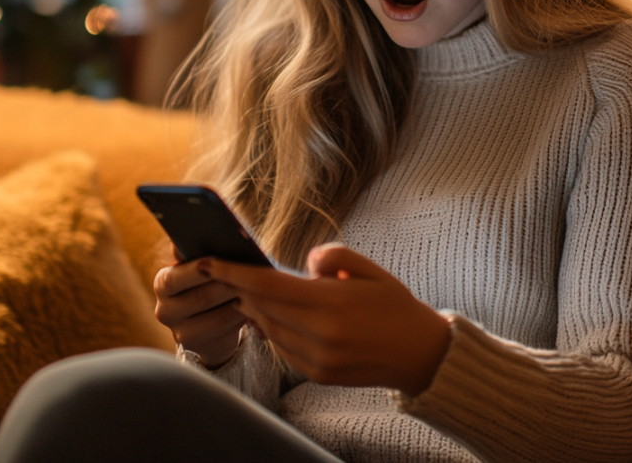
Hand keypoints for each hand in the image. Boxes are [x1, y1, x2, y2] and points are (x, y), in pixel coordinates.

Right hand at [153, 249, 246, 368]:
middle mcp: (164, 310)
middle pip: (200, 298)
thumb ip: (202, 252)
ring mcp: (180, 333)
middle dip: (227, 285)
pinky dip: (242, 318)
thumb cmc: (210, 282)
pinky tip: (254, 307)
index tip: (216, 259)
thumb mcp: (204, 267)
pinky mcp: (199, 348)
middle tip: (249, 275)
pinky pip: (226, 332)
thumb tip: (207, 238)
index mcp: (163, 283)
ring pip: (217, 317)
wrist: (211, 323)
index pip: (175, 278)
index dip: (197, 270)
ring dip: (239, 302)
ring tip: (256, 290)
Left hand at [207, 244, 451, 396]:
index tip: (210, 260)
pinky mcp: (318, 375)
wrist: (421, 354)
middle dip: (239, 287)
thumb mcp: (371, 269)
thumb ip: (334, 257)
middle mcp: (321, 335)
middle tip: (221, 268)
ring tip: (244, 289)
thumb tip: (303, 264)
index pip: (268, 285)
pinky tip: (270, 314)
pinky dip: (272, 329)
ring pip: (268, 329)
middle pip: (262, 307)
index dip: (234, 272)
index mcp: (333, 304)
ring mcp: (317, 359)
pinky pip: (282, 348)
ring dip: (254, 308)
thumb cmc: (395, 306)